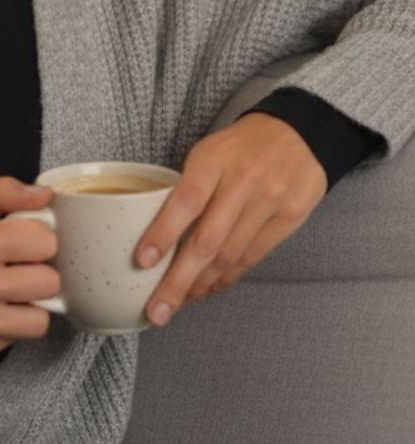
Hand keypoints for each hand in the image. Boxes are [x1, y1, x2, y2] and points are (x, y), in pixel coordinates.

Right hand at [0, 177, 60, 362]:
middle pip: (50, 282)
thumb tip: (45, 195)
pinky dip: (10, 325)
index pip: (46, 242)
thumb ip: (3, 193)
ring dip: (30, 305)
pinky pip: (18, 339)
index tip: (22, 240)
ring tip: (9, 293)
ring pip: (41, 319)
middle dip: (37, 272)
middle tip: (17, 268)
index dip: (37, 238)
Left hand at [135, 113, 327, 326]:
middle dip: (178, 282)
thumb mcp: (207, 153)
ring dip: (200, 286)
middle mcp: (243, 183)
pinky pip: (252, 258)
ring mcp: (270, 203)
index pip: (185, 201)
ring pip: (230, 257)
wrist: (300, 133)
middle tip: (156, 310)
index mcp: (214, 161)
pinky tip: (207, 290)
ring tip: (177, 303)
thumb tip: (156, 237)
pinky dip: (226, 278)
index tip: (143, 261)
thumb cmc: (240, 147)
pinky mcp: (290, 220)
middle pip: (207, 242)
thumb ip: (186, 190)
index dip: (163, 233)